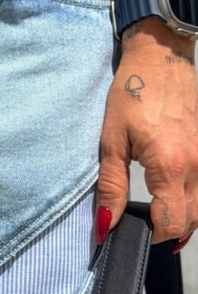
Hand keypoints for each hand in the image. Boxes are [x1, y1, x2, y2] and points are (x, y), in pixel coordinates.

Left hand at [95, 16, 197, 249]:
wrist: (160, 58)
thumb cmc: (131, 94)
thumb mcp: (111, 141)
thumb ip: (110, 186)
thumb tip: (105, 225)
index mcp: (170, 166)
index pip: (171, 222)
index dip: (150, 235)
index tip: (128, 231)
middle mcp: (196, 166)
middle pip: (190, 221)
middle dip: (165, 232)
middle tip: (138, 228)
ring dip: (181, 221)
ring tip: (154, 218)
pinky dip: (190, 203)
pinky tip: (171, 199)